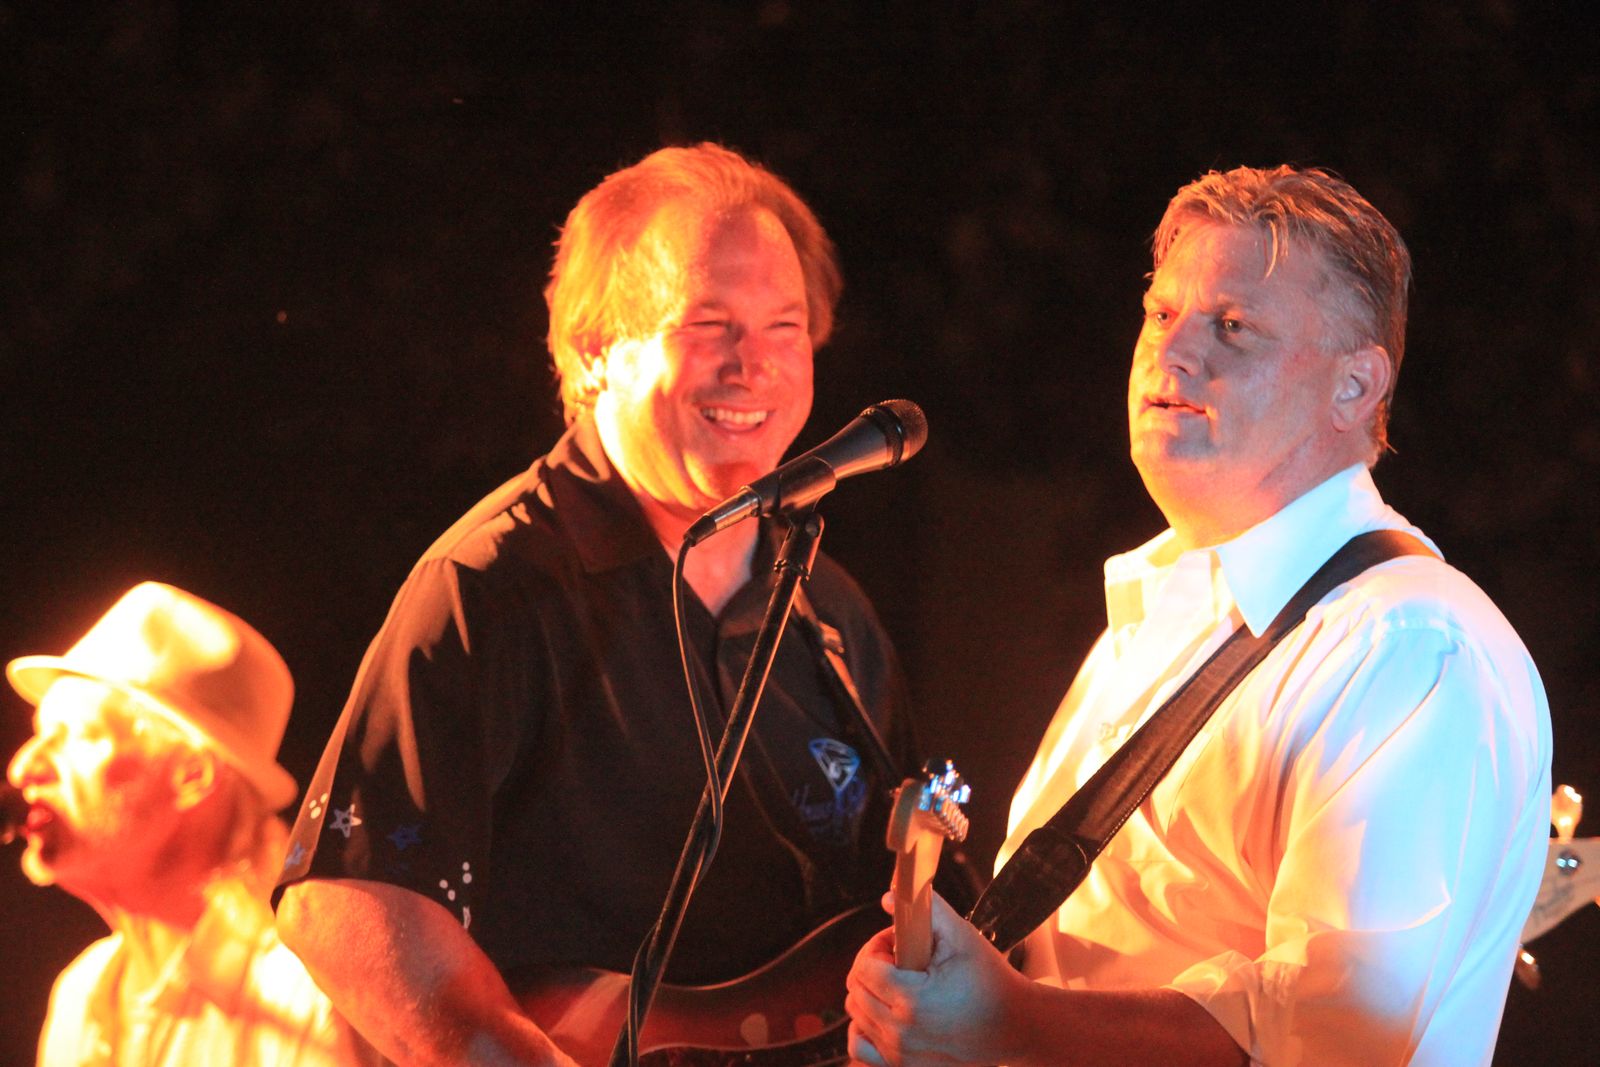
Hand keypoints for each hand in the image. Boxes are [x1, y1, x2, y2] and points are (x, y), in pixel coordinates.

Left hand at [845, 890, 1032, 1066]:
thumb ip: (926, 909)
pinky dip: (863, 1030)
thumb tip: (889, 896)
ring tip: (897, 983)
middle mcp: (900, 1032)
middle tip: (898, 958)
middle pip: (856, 989)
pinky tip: (883, 1014)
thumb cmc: (991, 983)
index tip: (896, 942)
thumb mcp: (962, 936)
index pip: (864, 967)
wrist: (1016, 1026)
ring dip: (869, 993)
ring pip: (856, 1016)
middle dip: (872, 966)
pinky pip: (861, 1049)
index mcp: (911, 1000)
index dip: (876, 947)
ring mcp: (900, 1055)